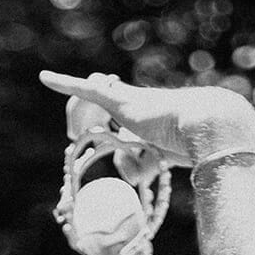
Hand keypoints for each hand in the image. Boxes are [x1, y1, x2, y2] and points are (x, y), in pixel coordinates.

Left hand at [39, 70, 254, 165]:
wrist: (210, 127)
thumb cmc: (197, 146)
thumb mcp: (164, 163)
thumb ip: (144, 166)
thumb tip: (129, 175)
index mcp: (150, 116)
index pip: (122, 117)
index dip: (110, 128)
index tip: (108, 140)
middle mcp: (137, 103)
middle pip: (104, 105)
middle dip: (92, 121)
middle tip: (85, 137)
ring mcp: (128, 100)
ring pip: (94, 103)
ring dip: (86, 119)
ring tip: (82, 135)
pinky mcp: (119, 101)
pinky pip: (86, 91)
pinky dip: (64, 84)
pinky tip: (44, 79)